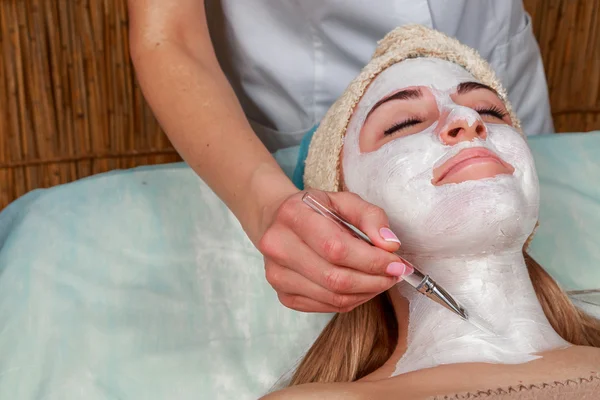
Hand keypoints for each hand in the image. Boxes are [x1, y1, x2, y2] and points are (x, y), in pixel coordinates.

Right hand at [258, 190, 412, 312]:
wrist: (277, 221)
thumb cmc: (315, 210)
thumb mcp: (343, 200)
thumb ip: (370, 217)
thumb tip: (390, 245)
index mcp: (293, 215)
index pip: (336, 248)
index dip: (371, 260)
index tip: (397, 263)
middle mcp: (278, 246)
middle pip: (335, 278)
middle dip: (374, 280)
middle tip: (395, 275)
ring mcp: (277, 275)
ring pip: (333, 297)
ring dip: (367, 292)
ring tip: (382, 280)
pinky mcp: (283, 296)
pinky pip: (327, 306)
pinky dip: (352, 300)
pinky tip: (362, 287)